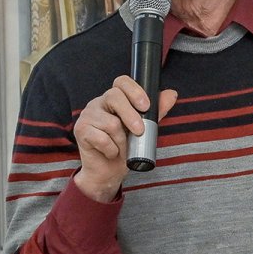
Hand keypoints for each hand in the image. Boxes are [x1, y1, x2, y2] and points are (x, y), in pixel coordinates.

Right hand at [72, 75, 177, 203]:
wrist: (109, 171)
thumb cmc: (126, 148)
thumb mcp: (145, 128)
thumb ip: (156, 111)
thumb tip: (171, 94)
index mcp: (114, 99)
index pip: (122, 82)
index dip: (134, 91)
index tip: (146, 106)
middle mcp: (99, 103)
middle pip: (114, 97)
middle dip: (131, 116)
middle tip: (140, 131)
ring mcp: (87, 115)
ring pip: (110, 123)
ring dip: (122, 141)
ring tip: (121, 147)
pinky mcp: (81, 130)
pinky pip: (101, 138)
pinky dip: (112, 150)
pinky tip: (111, 152)